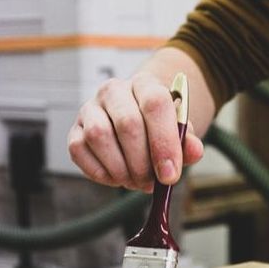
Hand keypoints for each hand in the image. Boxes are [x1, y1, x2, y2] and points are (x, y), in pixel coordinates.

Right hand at [68, 72, 203, 192]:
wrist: (135, 123)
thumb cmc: (157, 129)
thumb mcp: (178, 134)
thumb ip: (187, 142)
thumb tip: (194, 151)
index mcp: (145, 84)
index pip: (155, 103)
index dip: (163, 142)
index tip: (170, 175)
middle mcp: (114, 91)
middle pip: (127, 124)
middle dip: (142, 163)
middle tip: (151, 182)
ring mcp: (90, 109)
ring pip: (100, 136)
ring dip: (120, 168)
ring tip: (135, 180)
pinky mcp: (74, 130)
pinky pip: (79, 151)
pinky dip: (101, 172)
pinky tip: (116, 177)